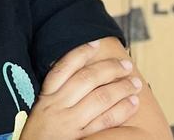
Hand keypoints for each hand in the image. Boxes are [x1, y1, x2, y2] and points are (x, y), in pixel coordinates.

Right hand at [20, 40, 142, 138]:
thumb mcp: (39, 110)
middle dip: (110, 69)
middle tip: (126, 65)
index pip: (62, 68)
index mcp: (44, 98)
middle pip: (87, 80)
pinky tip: (133, 103)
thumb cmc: (38, 135)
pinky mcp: (81, 139)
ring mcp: (70, 124)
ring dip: (121, 88)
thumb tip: (77, 75)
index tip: (96, 43)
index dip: (80, 53)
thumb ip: (55, 95)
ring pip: (100, 98)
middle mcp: (56, 107)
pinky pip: (105, 121)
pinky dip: (122, 110)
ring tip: (135, 83)